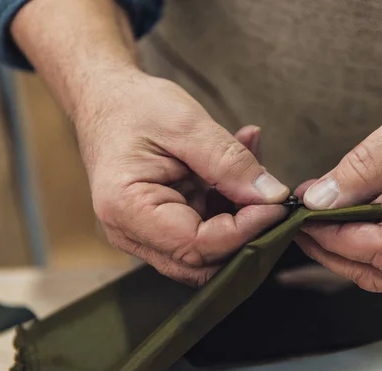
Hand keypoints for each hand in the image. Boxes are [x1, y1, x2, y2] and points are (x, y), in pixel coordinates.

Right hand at [75, 73, 288, 285]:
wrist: (106, 99)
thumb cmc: (134, 106)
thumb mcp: (186, 124)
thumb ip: (231, 162)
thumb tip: (273, 196)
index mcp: (128, 209)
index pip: (197, 245)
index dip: (244, 230)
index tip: (276, 204)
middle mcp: (132, 233)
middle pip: (203, 259)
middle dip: (245, 232)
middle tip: (272, 195)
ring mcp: (146, 234)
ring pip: (209, 249)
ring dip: (240, 216)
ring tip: (255, 168)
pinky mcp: (162, 225)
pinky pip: (205, 229)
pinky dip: (229, 205)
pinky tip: (240, 170)